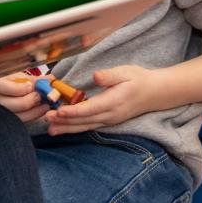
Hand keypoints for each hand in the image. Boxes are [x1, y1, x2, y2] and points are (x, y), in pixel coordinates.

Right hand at [0, 75, 49, 122]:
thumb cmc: (4, 80)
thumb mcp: (16, 75)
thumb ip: (32, 79)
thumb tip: (50, 80)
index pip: (4, 88)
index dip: (21, 89)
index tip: (33, 86)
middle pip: (11, 105)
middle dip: (30, 102)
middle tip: (42, 97)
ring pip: (16, 116)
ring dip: (34, 112)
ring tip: (45, 106)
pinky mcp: (3, 121)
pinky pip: (18, 122)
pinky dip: (30, 117)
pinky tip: (38, 111)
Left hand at [44, 65, 163, 135]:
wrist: (154, 93)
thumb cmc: (138, 79)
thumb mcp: (125, 72)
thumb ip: (109, 76)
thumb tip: (95, 76)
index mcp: (113, 101)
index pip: (90, 109)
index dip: (73, 111)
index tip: (59, 111)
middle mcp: (110, 115)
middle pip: (84, 120)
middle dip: (65, 121)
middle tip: (46, 119)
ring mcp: (109, 120)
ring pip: (85, 126)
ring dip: (67, 128)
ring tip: (50, 130)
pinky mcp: (107, 121)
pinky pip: (89, 126)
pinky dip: (75, 127)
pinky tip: (63, 128)